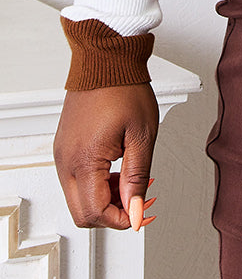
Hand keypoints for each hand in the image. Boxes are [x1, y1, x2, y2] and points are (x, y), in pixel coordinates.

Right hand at [53, 84, 158, 231]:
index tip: (143, 209)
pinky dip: (96, 184)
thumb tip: (136, 211)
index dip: (123, 218)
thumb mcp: (142, 136)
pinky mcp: (63, 148)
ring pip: (78, 199)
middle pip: (83, 213)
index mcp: (84, 160)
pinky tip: (117, 168)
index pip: (96, 213)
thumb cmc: (124, 88)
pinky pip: (74, 180)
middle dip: (113, 212)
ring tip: (131, 179)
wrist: (105, 60)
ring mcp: (62, 155)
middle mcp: (66, 162)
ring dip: (105, 198)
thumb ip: (138, 178)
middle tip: (138, 196)